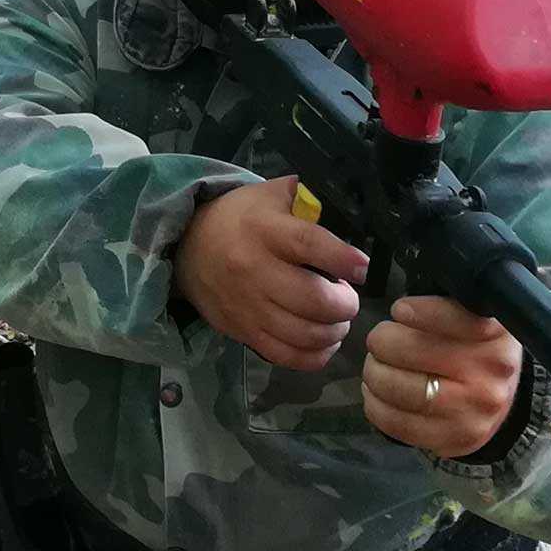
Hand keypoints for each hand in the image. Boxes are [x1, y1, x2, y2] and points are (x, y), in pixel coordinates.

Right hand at [173, 175, 369, 370]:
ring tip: (337, 318)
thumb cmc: (240, 218)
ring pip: (305, 333)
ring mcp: (247, 305)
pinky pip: (287, 356)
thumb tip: (349, 207)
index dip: (342, 258)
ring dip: (334, 330)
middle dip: (345, 303)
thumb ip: (308, 197)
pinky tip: (323, 341)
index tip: (362, 268)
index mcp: (264, 229)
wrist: (187, 247)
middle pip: (313, 299)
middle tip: (347, 296)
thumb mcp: (270, 194)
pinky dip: (315, 355)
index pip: (308, 244)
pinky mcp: (242, 331)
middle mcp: (253, 269)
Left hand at [363, 296, 525, 457]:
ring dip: (374, 375)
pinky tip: (376, 394)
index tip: (400, 310)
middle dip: (382, 343)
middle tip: (380, 341)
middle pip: (414, 353)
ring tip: (375, 367)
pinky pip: (398, 424)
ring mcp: (476, 410)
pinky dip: (375, 406)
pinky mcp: (457, 439)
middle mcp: (492, 372)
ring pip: (402, 390)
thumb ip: (446, 304)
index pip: (458, 319)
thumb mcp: (474, 317)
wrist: (505, 401)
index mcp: (496, 333)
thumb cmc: (474, 347)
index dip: (422, 313)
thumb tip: (400, 303)